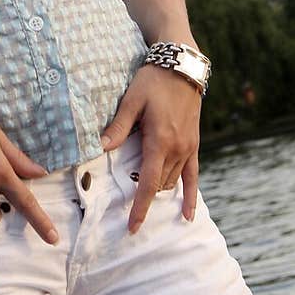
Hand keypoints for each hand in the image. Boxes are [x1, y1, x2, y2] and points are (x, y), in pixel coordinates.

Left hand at [99, 63, 200, 231]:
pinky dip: (191, 195)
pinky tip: (188, 214)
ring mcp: (188, 147)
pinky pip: (194, 175)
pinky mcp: (194, 144)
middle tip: (125, 206)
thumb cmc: (153, 81)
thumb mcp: (131, 101)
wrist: (181, 67)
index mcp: (160, 141)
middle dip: (144, 197)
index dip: (140, 207)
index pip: (148, 183)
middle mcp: (177, 148)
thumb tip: (100, 148)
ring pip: (172, 180)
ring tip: (143, 199)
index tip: (132, 226)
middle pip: (159, 184)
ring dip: (158, 190)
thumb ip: (118, 127)